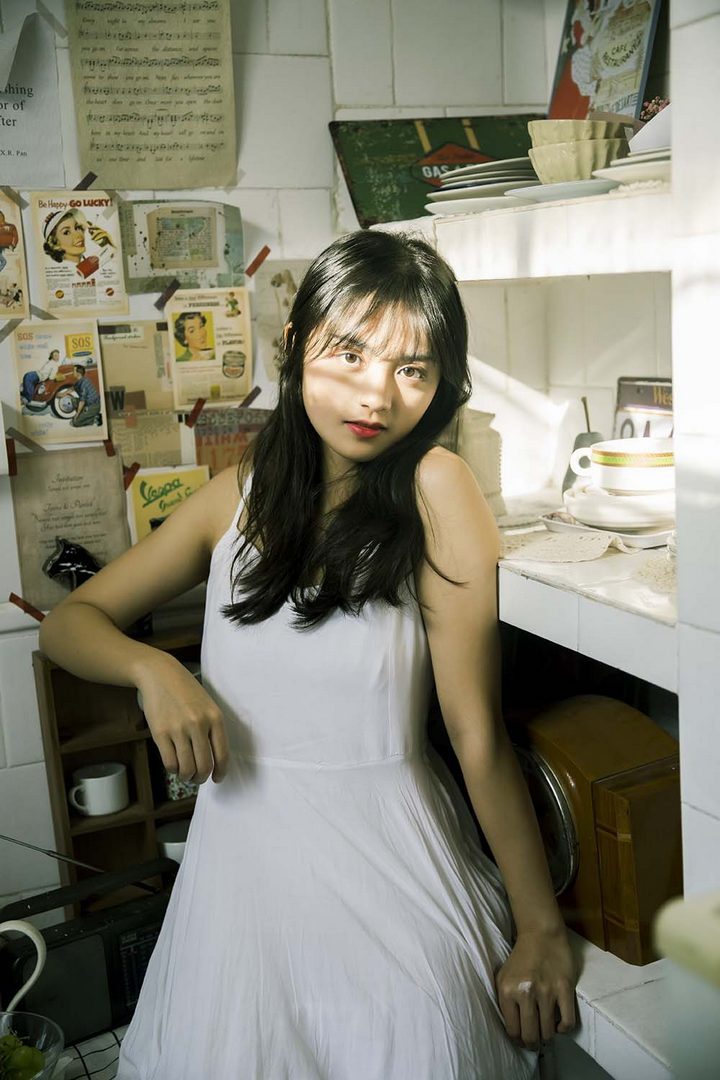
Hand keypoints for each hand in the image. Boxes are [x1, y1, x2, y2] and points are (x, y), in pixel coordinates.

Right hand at [136, 653, 228, 783]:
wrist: (161, 675)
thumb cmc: (187, 691)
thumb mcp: (208, 705)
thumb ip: (212, 729)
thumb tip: (214, 759)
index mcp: (215, 718)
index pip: (222, 754)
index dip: (220, 772)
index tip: (217, 778)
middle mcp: (199, 724)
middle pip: (204, 765)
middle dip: (201, 778)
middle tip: (198, 778)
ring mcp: (178, 729)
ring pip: (186, 768)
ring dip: (187, 777)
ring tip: (186, 775)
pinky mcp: (160, 732)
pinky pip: (170, 762)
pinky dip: (173, 769)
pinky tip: (174, 765)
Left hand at [495, 925, 576, 1049]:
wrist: (541, 934)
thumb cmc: (521, 957)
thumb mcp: (503, 977)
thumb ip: (504, 1002)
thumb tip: (513, 1030)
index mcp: (507, 991)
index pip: (512, 1030)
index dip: (518, 1040)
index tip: (522, 1040)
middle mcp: (526, 993)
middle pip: (530, 1035)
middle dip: (532, 1044)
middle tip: (535, 1042)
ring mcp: (546, 991)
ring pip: (548, 1032)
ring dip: (547, 1037)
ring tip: (546, 1033)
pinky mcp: (564, 988)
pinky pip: (567, 1021)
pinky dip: (564, 1029)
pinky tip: (560, 1025)